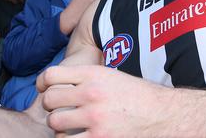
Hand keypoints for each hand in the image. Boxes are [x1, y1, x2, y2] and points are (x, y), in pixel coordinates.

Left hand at [38, 65, 166, 136]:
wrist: (162, 114)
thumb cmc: (136, 95)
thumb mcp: (110, 76)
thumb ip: (85, 77)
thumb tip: (56, 83)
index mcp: (94, 74)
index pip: (51, 75)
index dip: (43, 83)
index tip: (45, 89)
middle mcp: (92, 93)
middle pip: (50, 100)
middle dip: (52, 107)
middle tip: (60, 110)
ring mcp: (95, 118)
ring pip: (55, 123)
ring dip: (58, 127)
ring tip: (69, 126)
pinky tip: (77, 137)